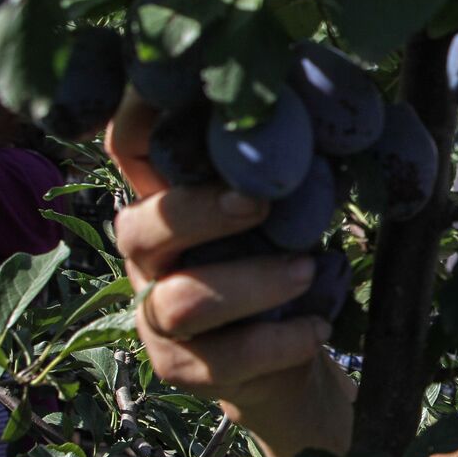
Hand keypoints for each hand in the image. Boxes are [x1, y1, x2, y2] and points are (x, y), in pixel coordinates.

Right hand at [106, 91, 339, 456]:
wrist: (284, 363)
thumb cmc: (280, 262)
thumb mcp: (279, 211)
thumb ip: (279, 168)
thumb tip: (328, 107)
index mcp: (164, 203)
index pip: (128, 150)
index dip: (137, 117)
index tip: (172, 86)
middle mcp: (147, 258)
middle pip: (138, 228)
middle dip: (200, 212)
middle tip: (261, 202)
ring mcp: (156, 318)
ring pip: (184, 300)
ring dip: (252, 281)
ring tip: (307, 269)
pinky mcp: (182, 370)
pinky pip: (224, 358)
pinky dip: (280, 339)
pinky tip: (318, 324)